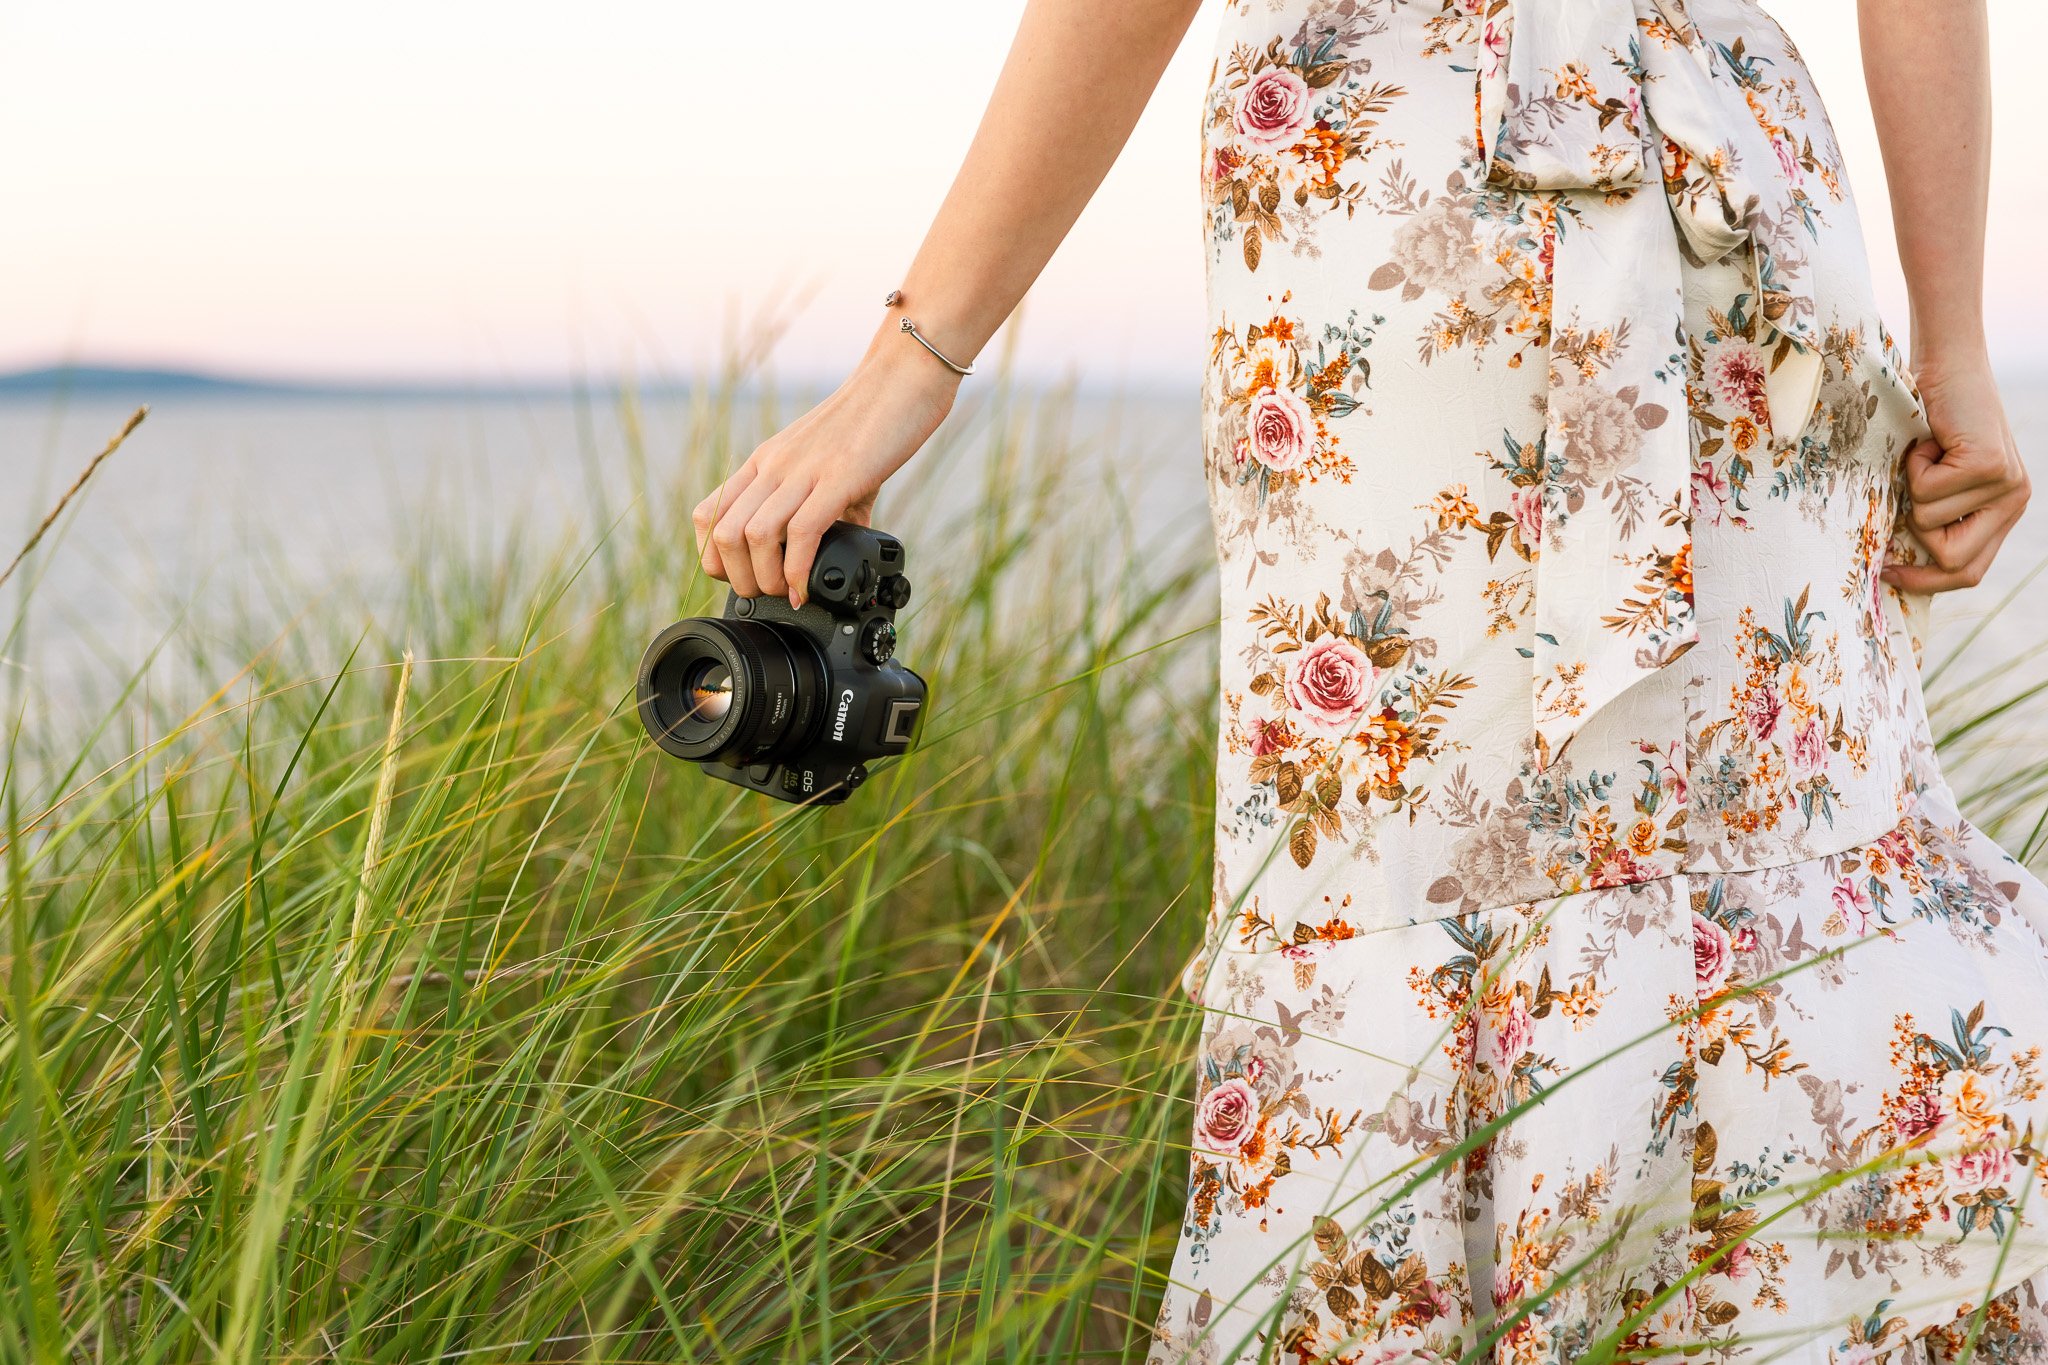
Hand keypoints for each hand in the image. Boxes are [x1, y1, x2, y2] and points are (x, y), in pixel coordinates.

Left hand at [693, 332, 961, 606]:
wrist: (904, 378)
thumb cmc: (874, 420)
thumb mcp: (832, 464)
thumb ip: (826, 504)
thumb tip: (837, 544)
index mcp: (766, 462)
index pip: (709, 513)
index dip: (714, 557)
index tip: (742, 578)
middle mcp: (774, 465)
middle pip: (725, 533)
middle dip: (739, 579)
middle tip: (767, 596)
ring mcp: (803, 470)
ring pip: (753, 536)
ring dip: (766, 580)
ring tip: (787, 594)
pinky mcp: (838, 477)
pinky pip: (800, 533)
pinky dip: (798, 571)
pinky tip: (808, 587)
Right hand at [1882, 350, 2029, 593]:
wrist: (1948, 363)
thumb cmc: (1928, 420)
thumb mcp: (1937, 479)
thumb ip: (1936, 516)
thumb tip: (1895, 566)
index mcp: (2005, 511)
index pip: (1970, 572)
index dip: (1927, 582)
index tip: (1888, 575)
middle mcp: (2015, 501)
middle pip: (1956, 562)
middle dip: (1916, 539)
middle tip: (1899, 509)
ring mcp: (2006, 484)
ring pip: (1930, 523)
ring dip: (1910, 489)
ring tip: (1924, 456)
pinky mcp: (1988, 465)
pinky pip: (1927, 492)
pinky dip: (1913, 466)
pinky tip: (1927, 443)